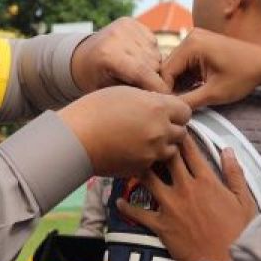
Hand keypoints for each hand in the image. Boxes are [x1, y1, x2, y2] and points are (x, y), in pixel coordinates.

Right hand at [59, 87, 189, 175]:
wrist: (75, 138)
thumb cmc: (95, 109)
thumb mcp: (126, 93)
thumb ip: (150, 99)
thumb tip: (162, 104)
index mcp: (158, 108)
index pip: (186, 111)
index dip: (176, 111)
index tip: (167, 112)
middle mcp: (160, 131)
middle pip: (182, 132)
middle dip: (172, 129)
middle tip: (155, 125)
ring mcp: (152, 152)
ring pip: (172, 151)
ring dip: (163, 145)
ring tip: (145, 140)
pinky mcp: (142, 168)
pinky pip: (155, 163)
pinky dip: (149, 158)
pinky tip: (134, 151)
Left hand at [71, 17, 168, 93]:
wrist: (82, 55)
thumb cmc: (95, 80)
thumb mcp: (108, 93)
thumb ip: (132, 93)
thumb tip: (158, 97)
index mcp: (108, 55)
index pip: (142, 72)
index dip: (158, 87)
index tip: (166, 98)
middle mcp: (117, 36)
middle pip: (152, 63)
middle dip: (155, 78)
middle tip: (147, 88)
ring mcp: (124, 26)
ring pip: (155, 53)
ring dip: (153, 66)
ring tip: (139, 74)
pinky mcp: (131, 21)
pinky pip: (153, 42)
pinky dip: (150, 53)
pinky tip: (138, 59)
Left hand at [116, 138, 256, 260]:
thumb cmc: (239, 232)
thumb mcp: (244, 200)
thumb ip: (235, 173)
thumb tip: (228, 150)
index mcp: (207, 181)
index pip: (191, 152)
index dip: (182, 137)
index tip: (175, 128)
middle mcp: (186, 189)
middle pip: (167, 159)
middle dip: (159, 145)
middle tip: (150, 137)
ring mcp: (171, 206)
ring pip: (149, 180)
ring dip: (140, 169)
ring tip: (131, 161)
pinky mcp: (161, 224)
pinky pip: (139, 213)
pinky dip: (128, 207)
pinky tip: (119, 200)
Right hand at [161, 29, 260, 108]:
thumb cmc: (244, 77)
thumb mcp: (214, 93)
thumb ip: (188, 102)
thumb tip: (169, 110)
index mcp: (192, 44)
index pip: (165, 72)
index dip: (165, 93)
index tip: (169, 110)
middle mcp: (190, 37)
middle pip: (168, 68)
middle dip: (171, 88)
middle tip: (175, 108)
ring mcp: (195, 39)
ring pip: (176, 67)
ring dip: (178, 84)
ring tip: (184, 102)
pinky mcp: (200, 45)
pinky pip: (185, 64)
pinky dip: (186, 78)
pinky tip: (191, 92)